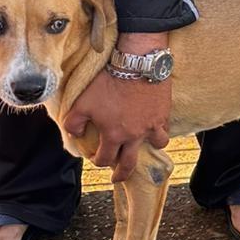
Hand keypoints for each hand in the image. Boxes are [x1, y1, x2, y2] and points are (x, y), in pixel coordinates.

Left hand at [62, 67, 170, 181]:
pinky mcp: (164, 112)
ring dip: (149, 147)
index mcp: (113, 135)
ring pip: (156, 145)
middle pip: (130, 164)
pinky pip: (166, 127)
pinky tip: (156, 125)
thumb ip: (74, 122)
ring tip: (144, 144)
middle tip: (118, 176)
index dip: (97, 161)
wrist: (137, 62)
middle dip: (122, 173)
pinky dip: (161, 129)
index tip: (96, 157)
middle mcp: (134, 135)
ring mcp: (152, 124)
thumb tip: (75, 134)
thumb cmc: (109, 82)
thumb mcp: (82, 102)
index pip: (104, 159)